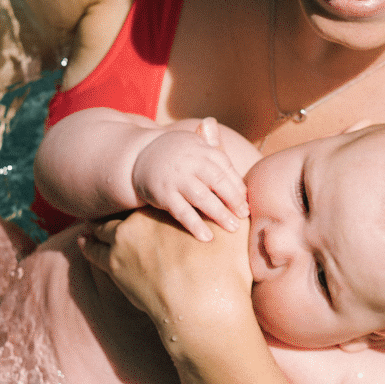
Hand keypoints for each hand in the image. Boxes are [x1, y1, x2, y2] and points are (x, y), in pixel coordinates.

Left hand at [79, 205, 252, 330]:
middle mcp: (142, 218)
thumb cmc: (225, 268)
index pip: (151, 199)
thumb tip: (231, 166)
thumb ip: (229, 200)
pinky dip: (87, 244)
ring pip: (104, 227)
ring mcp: (124, 242)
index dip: (148, 202)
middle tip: (115, 208)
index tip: (145, 202)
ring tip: (93, 224)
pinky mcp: (114, 266)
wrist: (205, 307)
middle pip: (126, 210)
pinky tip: (83, 241)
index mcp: (168, 208)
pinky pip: (92, 250)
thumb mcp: (236, 227)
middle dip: (122, 211)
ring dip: (99, 225)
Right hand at [130, 118, 248, 240]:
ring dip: (220, 213)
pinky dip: (195, 225)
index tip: (247, 201)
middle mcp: (190, 162)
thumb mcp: (195, 146)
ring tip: (233, 228)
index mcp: (202, 149)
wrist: (137, 157)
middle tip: (244, 215)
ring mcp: (176, 179)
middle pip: (218, 180)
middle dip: (234, 199)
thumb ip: (216, 150)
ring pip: (202, 197)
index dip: (238, 185)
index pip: (225, 167)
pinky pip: (182, 212)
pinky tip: (207, 237)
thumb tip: (239, 163)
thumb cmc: (177, 155)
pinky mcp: (163, 195)